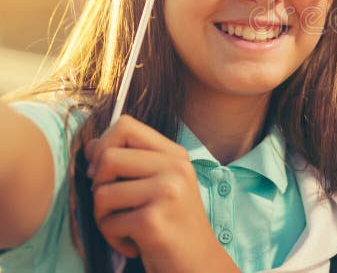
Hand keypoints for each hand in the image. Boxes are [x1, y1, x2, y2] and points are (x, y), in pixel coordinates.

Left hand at [86, 115, 238, 272]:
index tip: (106, 173)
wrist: (198, 263)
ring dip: (104, 217)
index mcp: (175, 155)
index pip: (126, 125)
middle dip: (98, 185)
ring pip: (101, 193)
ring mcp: (167, 193)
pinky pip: (107, 223)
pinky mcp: (153, 221)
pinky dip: (113, 238)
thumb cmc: (173, 225)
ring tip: (125, 228)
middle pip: (107, 157)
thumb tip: (90, 145)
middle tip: (114, 205)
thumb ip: (129, 162)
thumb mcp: (158, 185)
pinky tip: (134, 244)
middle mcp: (175, 168)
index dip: (104, 145)